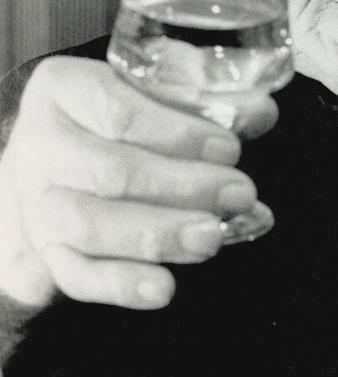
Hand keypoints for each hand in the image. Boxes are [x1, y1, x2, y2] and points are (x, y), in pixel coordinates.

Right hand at [0, 57, 276, 312]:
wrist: (57, 168)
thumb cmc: (116, 121)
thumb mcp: (157, 95)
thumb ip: (207, 100)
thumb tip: (260, 111)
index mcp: (65, 88)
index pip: (120, 110)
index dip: (179, 133)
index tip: (230, 149)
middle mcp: (41, 144)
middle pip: (111, 171)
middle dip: (183, 187)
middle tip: (239, 194)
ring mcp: (38, 203)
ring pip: (91, 226)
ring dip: (158, 234)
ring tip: (211, 238)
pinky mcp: (46, 253)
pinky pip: (77, 274)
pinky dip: (121, 284)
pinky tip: (163, 288)